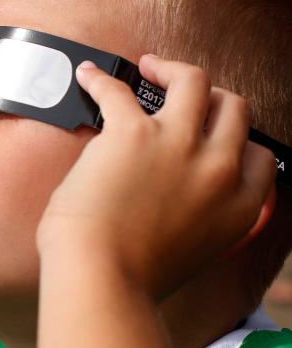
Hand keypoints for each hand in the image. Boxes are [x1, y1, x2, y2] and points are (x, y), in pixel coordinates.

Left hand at [37, 55, 276, 299]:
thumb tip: (178, 203)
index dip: (236, 139)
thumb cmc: (132, 277)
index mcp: (240, 206)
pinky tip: (88, 77)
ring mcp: (180, 145)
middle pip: (234, 108)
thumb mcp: (194, 253)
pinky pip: (118, 89)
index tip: (213, 133)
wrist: (102, 280)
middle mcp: (220, 170)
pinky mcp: (133, 132)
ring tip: (148, 67)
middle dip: (212, 95)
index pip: (259, 155)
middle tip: (180, 91)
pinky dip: (100, 79)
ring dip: (172, 68)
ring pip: (194, 81)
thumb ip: (201, 222)